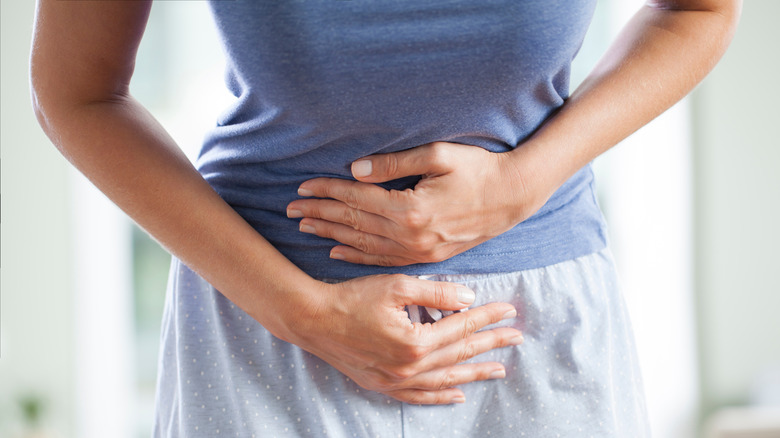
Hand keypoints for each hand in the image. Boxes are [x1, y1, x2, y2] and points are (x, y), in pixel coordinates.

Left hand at [287, 142, 543, 265]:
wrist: (512, 197)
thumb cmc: (478, 170)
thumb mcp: (438, 156)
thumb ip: (394, 163)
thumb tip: (356, 169)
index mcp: (411, 209)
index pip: (357, 200)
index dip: (327, 192)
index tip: (302, 187)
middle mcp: (411, 236)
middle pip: (354, 224)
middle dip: (320, 215)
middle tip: (290, 210)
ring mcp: (418, 251)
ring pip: (364, 245)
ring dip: (332, 235)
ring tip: (305, 228)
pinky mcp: (426, 258)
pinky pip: (383, 260)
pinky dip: (357, 256)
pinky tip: (337, 252)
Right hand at [289, 274, 522, 403]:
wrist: (312, 319)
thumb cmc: (352, 298)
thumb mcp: (396, 285)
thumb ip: (436, 292)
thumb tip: (469, 298)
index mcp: (415, 341)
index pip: (461, 328)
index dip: (487, 318)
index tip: (509, 311)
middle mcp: (409, 367)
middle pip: (459, 355)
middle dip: (490, 345)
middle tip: (516, 338)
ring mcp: (396, 380)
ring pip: (445, 379)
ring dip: (474, 373)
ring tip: (499, 370)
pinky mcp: (382, 385)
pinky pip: (419, 395)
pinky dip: (441, 395)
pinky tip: (458, 393)